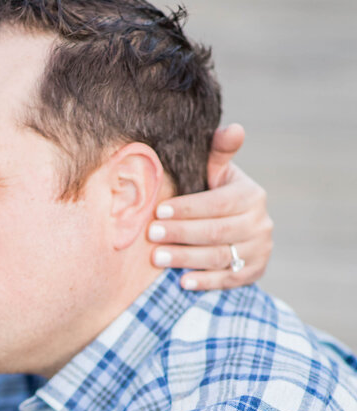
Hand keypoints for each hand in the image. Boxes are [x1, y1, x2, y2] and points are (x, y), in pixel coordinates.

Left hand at [147, 124, 273, 291]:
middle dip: (181, 233)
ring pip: (219, 256)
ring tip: (157, 258)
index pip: (218, 203)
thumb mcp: (219, 174)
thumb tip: (234, 129)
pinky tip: (182, 282)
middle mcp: (260, 223)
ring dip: (186, 258)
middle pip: (216, 231)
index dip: (188, 208)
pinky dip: (205, 281)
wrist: (239, 231)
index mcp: (251, 195)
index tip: (159, 212)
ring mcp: (260, 249)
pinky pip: (228, 279)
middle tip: (150, 235)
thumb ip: (220, 152)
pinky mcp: (255, 272)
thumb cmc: (217, 196)